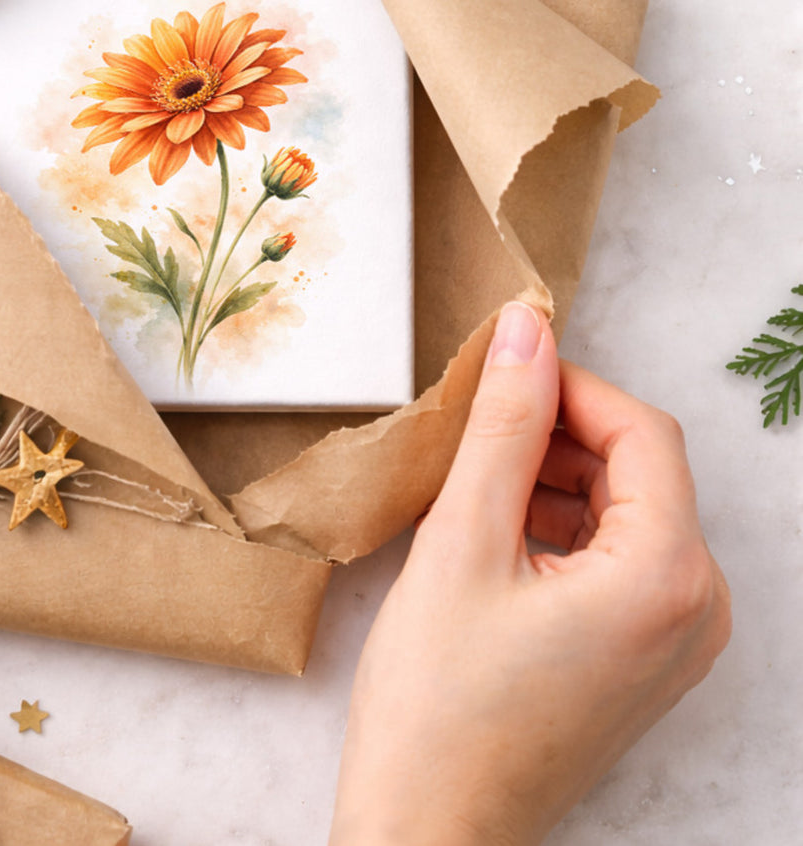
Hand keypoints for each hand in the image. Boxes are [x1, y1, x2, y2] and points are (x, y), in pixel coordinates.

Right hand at [330, 301, 731, 845]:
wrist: (429, 830)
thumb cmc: (438, 704)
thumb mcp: (462, 542)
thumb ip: (502, 426)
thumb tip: (526, 331)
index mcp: (667, 577)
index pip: (641, 431)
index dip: (568, 386)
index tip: (498, 371)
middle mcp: (697, 611)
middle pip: (638, 470)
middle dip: (555, 436)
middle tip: (469, 433)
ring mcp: (676, 642)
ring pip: (624, 512)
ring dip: (552, 480)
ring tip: (469, 488)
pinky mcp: (644, 660)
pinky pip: (617, 561)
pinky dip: (559, 530)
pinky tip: (491, 537)